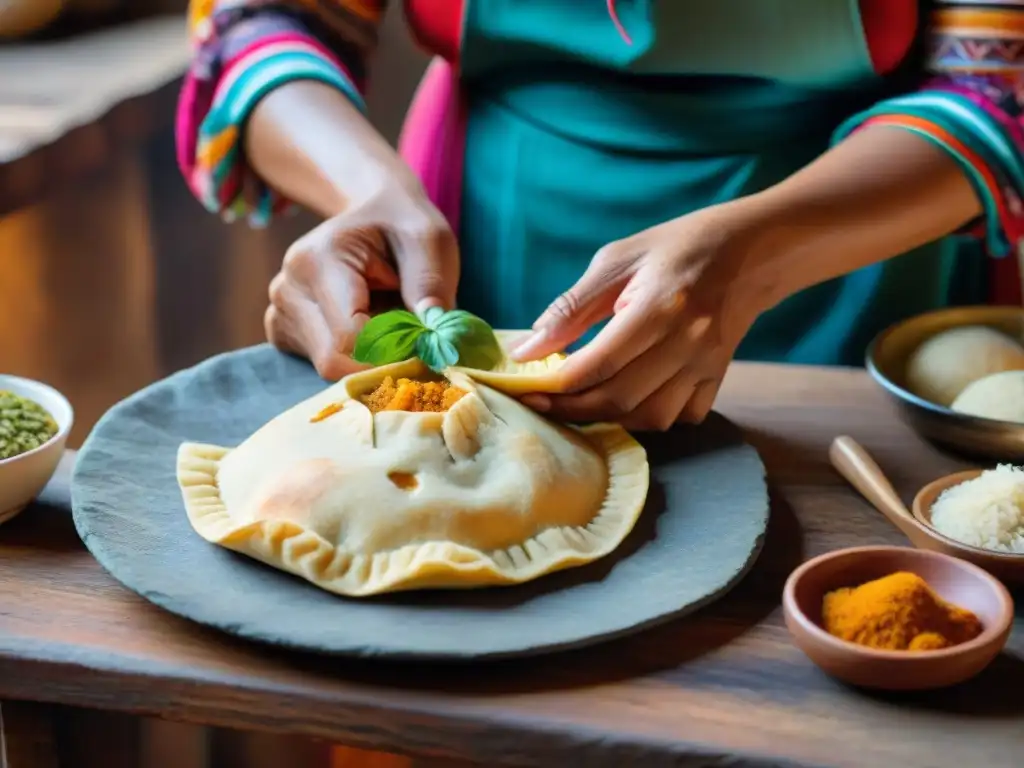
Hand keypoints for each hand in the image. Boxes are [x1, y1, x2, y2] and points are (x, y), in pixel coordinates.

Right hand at [265, 186, 458, 379]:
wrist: (372, 212)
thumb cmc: (403, 226)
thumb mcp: (428, 240)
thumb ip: (430, 284)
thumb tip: (436, 339)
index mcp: (317, 261)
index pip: (350, 337)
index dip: (393, 351)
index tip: (427, 343)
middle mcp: (287, 289)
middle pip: (336, 360)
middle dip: (382, 359)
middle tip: (414, 336)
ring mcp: (280, 312)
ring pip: (330, 367)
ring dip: (369, 357)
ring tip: (388, 318)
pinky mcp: (283, 332)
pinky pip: (323, 364)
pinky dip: (354, 358)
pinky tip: (368, 326)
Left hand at [509, 202, 768, 429]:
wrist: (750, 252)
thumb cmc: (676, 247)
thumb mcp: (617, 260)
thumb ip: (572, 307)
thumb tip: (527, 348)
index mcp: (659, 306)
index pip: (599, 364)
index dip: (557, 385)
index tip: (526, 389)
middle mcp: (688, 342)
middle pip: (620, 399)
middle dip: (572, 409)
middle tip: (543, 403)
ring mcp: (707, 365)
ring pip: (650, 418)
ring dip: (609, 417)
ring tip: (582, 401)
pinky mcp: (717, 377)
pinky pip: (680, 417)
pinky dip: (649, 417)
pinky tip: (630, 397)